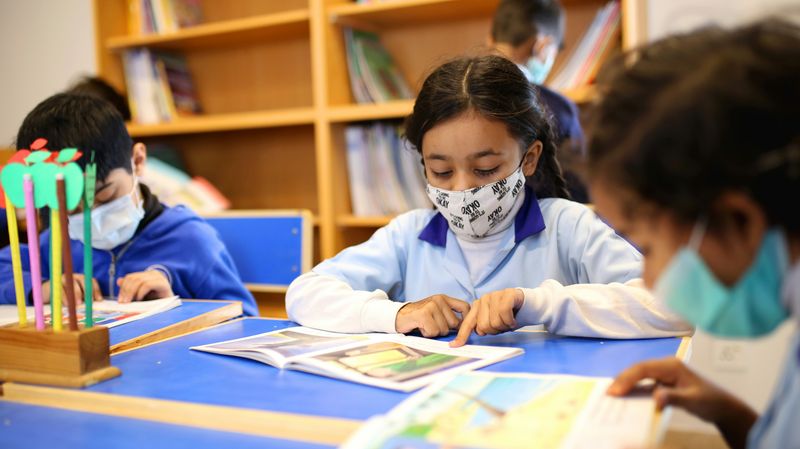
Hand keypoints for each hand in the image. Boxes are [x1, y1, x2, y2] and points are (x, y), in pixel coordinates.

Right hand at [42, 274, 103, 303]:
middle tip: (89, 301)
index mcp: (83, 278)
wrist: (48, 290)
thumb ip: (85, 298)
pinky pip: (60, 290)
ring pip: (72, 285)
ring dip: (76, 295)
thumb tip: (94, 307)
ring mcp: (64, 278)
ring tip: (78, 304)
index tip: (99, 300)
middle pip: (83, 281)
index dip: (96, 290)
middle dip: (87, 291)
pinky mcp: (55, 283)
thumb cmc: (67, 294)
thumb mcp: (77, 295)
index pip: (92, 281)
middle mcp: (74, 276)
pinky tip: (66, 304)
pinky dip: (64, 298)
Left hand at [117, 270, 172, 302]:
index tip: (120, 300)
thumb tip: (119, 281)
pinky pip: (147, 285)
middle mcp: (154, 274)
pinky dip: (140, 292)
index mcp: (148, 275)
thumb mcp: (142, 295)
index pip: (131, 277)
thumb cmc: (157, 301)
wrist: (172, 306)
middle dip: (126, 291)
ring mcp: (159, 278)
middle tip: (123, 302)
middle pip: (134, 278)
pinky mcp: (164, 284)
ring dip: (131, 292)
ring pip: (139, 281)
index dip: (123, 287)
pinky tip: (139, 299)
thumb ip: (131, 288)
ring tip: (130, 302)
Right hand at [395, 294, 469, 336]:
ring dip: (434, 332)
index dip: (466, 319)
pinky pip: (433, 332)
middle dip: (445, 329)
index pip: (464, 307)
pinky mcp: (424, 314)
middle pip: (454, 323)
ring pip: (444, 330)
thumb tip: (465, 328)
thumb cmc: (419, 317)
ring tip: (425, 326)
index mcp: (443, 298)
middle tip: (432, 325)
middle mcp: (439, 300)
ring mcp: (431, 306)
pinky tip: (420, 328)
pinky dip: (427, 334)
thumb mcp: (436, 312)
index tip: (461, 328)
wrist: (398, 316)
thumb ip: (449, 316)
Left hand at [450, 288, 523, 346]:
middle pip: (483, 326)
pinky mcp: (507, 294)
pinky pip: (504, 313)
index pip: (467, 324)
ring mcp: (495, 295)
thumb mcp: (495, 324)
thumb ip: (484, 328)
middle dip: (495, 331)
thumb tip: (474, 335)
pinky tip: (514, 319)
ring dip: (505, 326)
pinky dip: (510, 321)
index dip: (462, 335)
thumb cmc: (512, 316)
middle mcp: (483, 299)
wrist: (532, 306)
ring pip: (494, 322)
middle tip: (503, 326)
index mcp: (477, 307)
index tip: (455, 346)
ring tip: (510, 321)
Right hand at [608, 357, 756, 448]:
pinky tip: (626, 397)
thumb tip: (655, 398)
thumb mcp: (693, 401)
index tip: (615, 391)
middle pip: (638, 370)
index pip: (643, 369)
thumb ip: (673, 398)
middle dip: (622, 380)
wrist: (723, 407)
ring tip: (612, 395)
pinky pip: (644, 384)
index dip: (627, 379)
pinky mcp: (662, 382)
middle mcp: (665, 366)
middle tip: (609, 395)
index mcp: (671, 366)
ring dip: (626, 384)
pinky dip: (634, 390)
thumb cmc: (710, 401)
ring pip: (638, 375)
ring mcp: (663, 373)